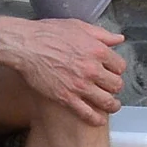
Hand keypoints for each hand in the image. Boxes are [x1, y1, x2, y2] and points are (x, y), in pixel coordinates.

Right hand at [0, 14, 126, 124]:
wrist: (26, 46)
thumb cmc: (48, 33)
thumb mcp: (78, 26)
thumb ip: (101, 34)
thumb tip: (118, 39)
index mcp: (97, 51)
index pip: (120, 66)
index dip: (116, 69)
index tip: (112, 71)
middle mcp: (92, 69)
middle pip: (116, 84)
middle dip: (114, 86)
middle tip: (110, 86)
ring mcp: (80, 86)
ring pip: (107, 101)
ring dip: (112, 104)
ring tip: (112, 105)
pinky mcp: (66, 98)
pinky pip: (87, 113)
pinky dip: (96, 119)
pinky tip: (99, 119)